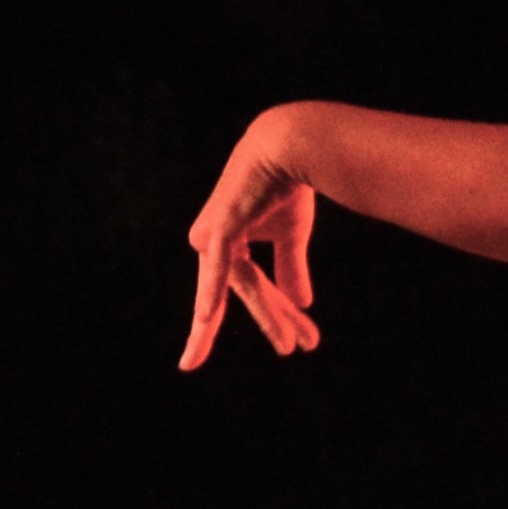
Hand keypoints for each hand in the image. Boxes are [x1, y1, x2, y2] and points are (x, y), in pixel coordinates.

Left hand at [184, 112, 320, 367]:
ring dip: (270, 315)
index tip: (279, 348)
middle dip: (242, 328)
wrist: (289, 148)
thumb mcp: (292, 236)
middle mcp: (211, 242)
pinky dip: (212, 292)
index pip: (245, 290)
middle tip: (228, 360)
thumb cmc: (287, 186)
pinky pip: (222, 267)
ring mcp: (213, 235)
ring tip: (290, 345)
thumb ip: (290, 269)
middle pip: (232, 295)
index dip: (266, 318)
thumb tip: (303, 304)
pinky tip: (204, 319)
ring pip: (245, 288)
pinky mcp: (223, 227)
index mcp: (224, 244)